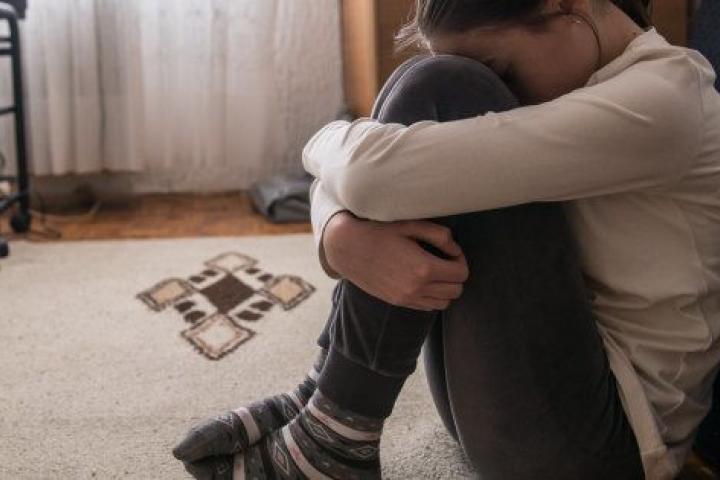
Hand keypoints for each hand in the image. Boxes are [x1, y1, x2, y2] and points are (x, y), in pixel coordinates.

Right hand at [322, 212, 468, 310]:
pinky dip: (432, 296)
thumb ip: (439, 235)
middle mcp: (417, 288)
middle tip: (445, 260)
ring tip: (435, 272)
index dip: (460, 260)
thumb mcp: (411, 225)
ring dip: (445, 288)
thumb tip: (455, 249)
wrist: (347, 248)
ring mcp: (406, 298)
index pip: (461, 273)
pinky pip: (426, 307)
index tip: (450, 251)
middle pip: (456, 291)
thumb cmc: (379, 231)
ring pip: (443, 303)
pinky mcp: (397, 302)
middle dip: (456, 275)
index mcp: (424, 268)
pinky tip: (422, 280)